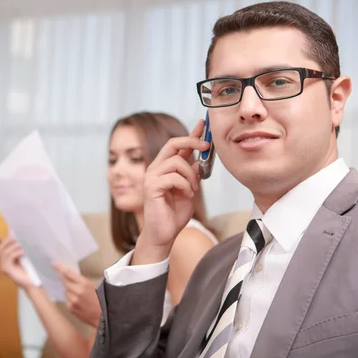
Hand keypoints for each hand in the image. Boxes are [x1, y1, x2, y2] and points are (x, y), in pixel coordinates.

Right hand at [0, 236, 35, 289]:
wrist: (31, 283)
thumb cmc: (28, 271)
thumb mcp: (22, 258)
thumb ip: (18, 251)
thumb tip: (18, 239)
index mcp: (4, 260)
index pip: (0, 248)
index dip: (4, 240)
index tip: (11, 235)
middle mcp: (2, 264)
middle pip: (0, 249)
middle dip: (6, 242)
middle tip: (15, 238)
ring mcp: (3, 268)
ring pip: (4, 253)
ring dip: (13, 247)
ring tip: (21, 245)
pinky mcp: (7, 270)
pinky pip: (9, 258)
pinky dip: (16, 253)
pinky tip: (23, 252)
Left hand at [53, 262, 100, 327]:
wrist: (102, 315)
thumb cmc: (100, 300)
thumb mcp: (93, 286)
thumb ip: (80, 281)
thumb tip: (70, 276)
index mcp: (84, 283)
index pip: (68, 273)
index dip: (60, 268)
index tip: (54, 264)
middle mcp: (77, 291)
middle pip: (64, 281)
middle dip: (64, 279)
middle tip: (68, 281)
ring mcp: (73, 300)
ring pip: (65, 292)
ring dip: (69, 292)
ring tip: (79, 296)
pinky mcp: (70, 308)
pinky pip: (67, 300)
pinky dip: (70, 300)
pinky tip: (78, 303)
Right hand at [135, 120, 209, 263]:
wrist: (164, 234)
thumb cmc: (174, 214)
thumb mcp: (190, 189)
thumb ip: (193, 174)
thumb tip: (201, 158)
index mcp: (165, 168)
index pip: (177, 145)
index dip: (191, 133)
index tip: (203, 124)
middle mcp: (156, 168)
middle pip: (173, 144)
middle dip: (191, 141)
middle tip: (206, 146)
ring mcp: (151, 176)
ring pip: (176, 161)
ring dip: (190, 175)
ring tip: (193, 189)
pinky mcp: (151, 187)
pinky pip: (173, 177)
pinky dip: (185, 185)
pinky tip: (187, 195)